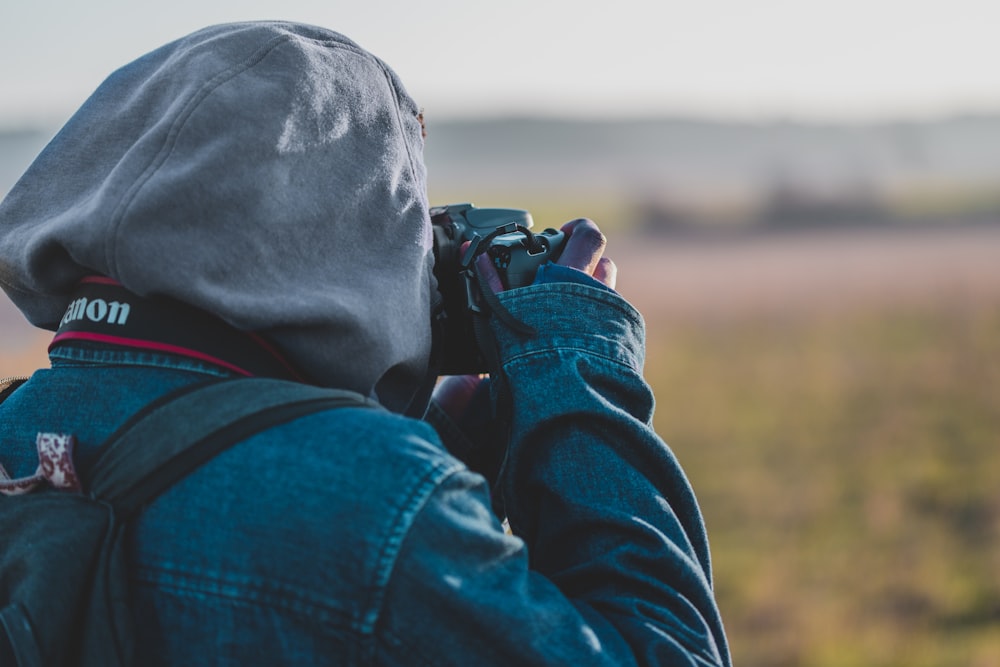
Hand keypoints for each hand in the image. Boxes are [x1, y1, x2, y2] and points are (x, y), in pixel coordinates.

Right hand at [434, 217, 616, 412]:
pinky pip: (612, 318)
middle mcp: (600, 292)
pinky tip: (579, 335)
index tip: (563, 235)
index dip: (577, 229)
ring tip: (569, 306)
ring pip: (609, 290)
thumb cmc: (532, 355)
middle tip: (563, 274)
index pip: (587, 235)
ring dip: (593, 290)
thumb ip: (490, 282)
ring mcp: (614, 315)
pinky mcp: (623, 339)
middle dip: (585, 263)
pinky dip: (597, 320)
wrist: (566, 396)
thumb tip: (477, 254)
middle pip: (603, 261)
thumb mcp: (504, 314)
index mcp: (572, 277)